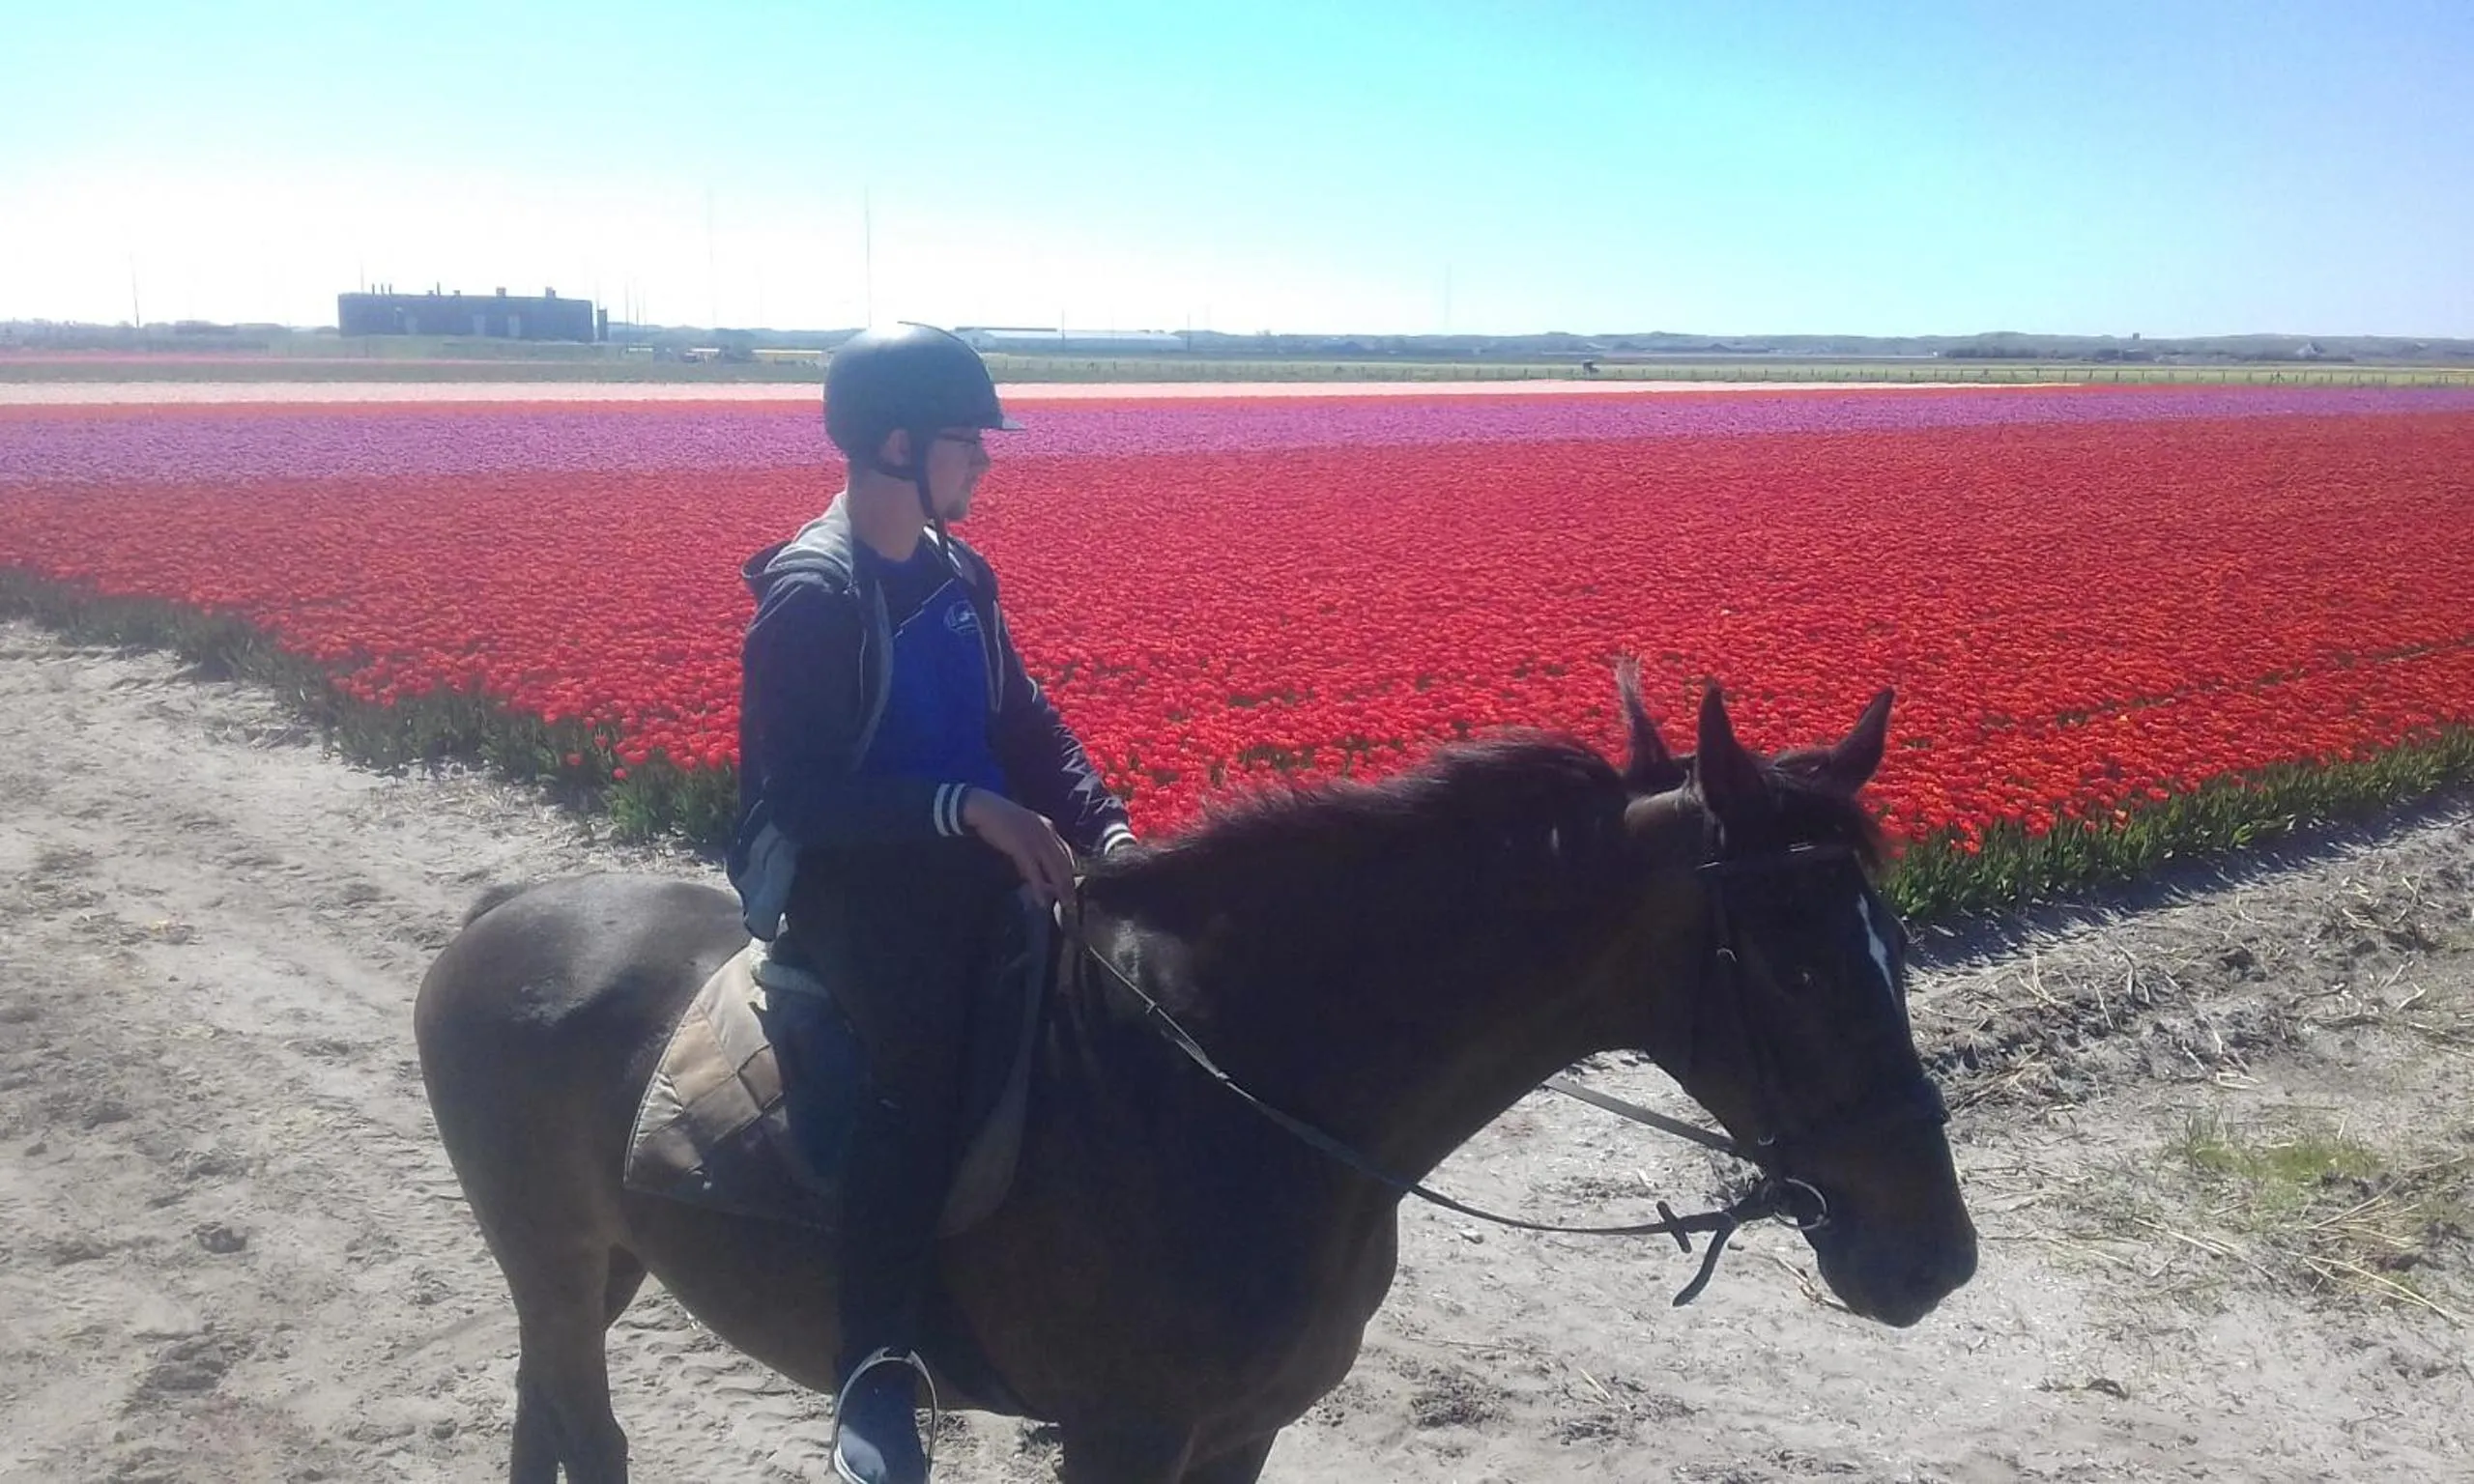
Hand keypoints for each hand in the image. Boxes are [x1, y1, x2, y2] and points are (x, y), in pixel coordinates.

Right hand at [960, 789, 1076, 905]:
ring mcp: (1035, 840)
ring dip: (1060, 889)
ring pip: (1054, 869)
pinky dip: (1039, 888)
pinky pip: (1034, 872)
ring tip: (1064, 904)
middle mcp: (1046, 833)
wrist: (984, 807)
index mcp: (1047, 827)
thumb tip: (1032, 869)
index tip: (1072, 885)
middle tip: (1072, 902)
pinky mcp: (1022, 848)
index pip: (1066, 852)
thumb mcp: (1022, 828)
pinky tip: (1042, 901)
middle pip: (1064, 863)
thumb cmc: (999, 819)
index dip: (1070, 870)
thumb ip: (1032, 844)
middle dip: (1069, 883)